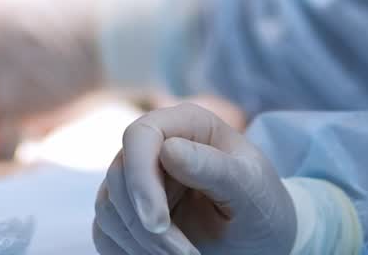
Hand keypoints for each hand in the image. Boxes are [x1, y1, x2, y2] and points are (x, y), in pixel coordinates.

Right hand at [94, 103, 295, 254]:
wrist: (261, 239)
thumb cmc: (262, 204)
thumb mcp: (250, 187)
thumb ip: (214, 167)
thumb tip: (168, 150)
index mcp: (188, 124)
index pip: (140, 135)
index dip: (140, 178)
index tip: (159, 224)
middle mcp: (158, 146)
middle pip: (119, 175)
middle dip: (144, 222)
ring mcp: (141, 179)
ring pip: (108, 206)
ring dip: (138, 242)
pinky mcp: (130, 213)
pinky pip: (105, 232)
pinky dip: (126, 251)